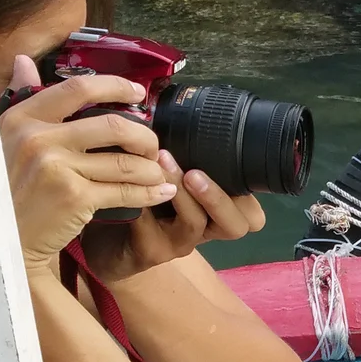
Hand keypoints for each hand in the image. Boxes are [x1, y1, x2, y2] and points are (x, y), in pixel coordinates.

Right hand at [0, 55, 176, 267]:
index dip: (116, 86)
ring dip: (151, 168)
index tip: (139, 94)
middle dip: (144, 136)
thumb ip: (21, 98)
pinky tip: (160, 192)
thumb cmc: (10, 187)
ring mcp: (56, 168)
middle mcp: (38, 139)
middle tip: (153, 146)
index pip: (78, 89)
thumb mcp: (6, 138)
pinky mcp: (74, 198)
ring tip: (158, 173)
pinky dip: (149, 192)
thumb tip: (24, 61)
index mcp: (23, 117)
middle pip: (113, 125)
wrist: (6, 237)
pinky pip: (124, 191)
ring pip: (124, 161)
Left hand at [79, 154, 267, 283]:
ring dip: (181, 194)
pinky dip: (145, 200)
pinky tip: (132, 180)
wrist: (108, 237)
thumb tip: (189, 110)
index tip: (231, 162)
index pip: (253, 213)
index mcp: (216, 213)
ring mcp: (179, 243)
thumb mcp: (173, 175)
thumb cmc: (146, 197)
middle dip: (219, 196)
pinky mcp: (151, 251)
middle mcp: (205, 230)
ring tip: (163, 164)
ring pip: (195, 224)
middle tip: (195, 173)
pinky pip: (154, 228)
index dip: (250, 195)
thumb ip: (188, 157)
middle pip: (237, 225)